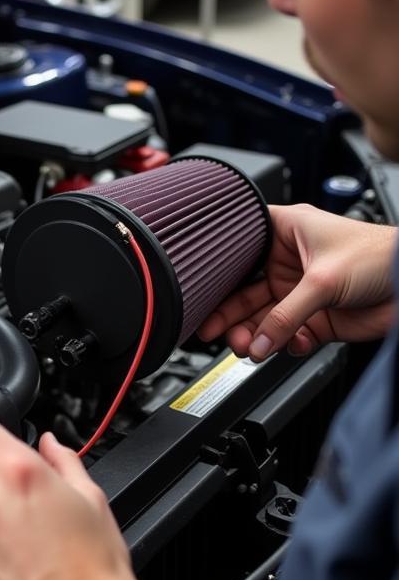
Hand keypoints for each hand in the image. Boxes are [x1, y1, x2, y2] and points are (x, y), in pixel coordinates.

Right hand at [198, 204, 395, 359]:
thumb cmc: (381, 255)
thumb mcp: (321, 281)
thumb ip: (284, 316)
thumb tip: (257, 343)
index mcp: (283, 232)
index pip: (237, 251)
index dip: (217, 273)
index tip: (200, 295)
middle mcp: (287, 261)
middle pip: (245, 292)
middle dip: (231, 316)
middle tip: (215, 333)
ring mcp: (301, 291)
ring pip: (264, 319)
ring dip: (255, 336)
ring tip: (248, 348)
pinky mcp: (316, 318)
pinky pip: (288, 336)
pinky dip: (284, 345)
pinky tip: (286, 345)